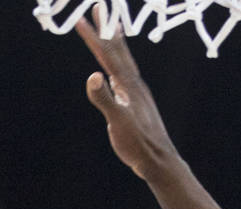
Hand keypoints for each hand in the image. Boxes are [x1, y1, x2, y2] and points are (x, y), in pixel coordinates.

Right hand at [76, 11, 178, 180]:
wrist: (159, 161)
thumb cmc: (138, 144)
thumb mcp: (118, 122)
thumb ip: (105, 99)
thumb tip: (93, 76)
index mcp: (129, 86)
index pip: (108, 55)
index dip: (95, 37)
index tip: (82, 18)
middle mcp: (135, 85)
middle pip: (118, 51)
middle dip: (106, 29)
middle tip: (99, 7)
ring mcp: (137, 94)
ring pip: (124, 62)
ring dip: (115, 44)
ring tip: (111, 30)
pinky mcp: (137, 105)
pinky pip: (125, 78)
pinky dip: (118, 67)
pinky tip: (114, 72)